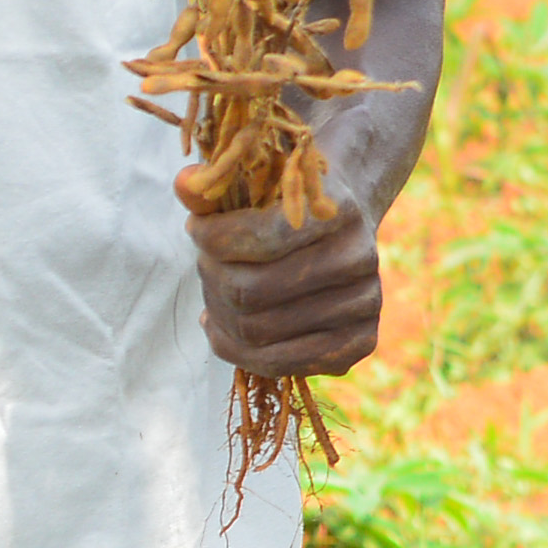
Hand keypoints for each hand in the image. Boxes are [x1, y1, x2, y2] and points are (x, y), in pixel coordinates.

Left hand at [188, 109, 387, 377]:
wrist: (344, 230)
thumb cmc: (288, 206)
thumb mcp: (257, 185)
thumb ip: (216, 185)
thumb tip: (182, 183)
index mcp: (340, 212)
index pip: (258, 239)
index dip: (210, 238)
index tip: (196, 229)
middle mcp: (360, 261)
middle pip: (249, 293)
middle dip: (211, 278)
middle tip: (204, 264)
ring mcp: (364, 306)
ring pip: (256, 332)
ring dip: (217, 313)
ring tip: (213, 293)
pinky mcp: (359, 343)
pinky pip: (276, 363)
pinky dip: (233, 348)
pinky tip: (220, 325)